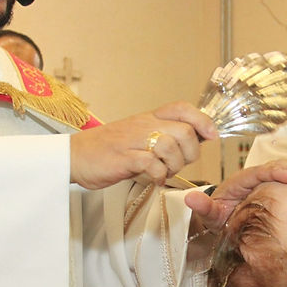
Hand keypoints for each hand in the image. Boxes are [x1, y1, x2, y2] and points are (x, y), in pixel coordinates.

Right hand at [70, 101, 216, 188]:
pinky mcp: (123, 158)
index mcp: (148, 118)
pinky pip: (152, 164)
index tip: (211, 135)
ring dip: (174, 165)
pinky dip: (158, 175)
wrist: (75, 156)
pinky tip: (153, 178)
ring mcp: (133, 141)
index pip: (182, 108)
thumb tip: (197, 138)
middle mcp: (143, 125)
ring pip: (171, 147)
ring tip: (163, 171)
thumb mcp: (139, 135)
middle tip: (179, 163)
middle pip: (184, 131)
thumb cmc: (108, 149)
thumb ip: (164, 135)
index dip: (203, 120)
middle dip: (190, 152)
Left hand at [184, 149, 286, 230]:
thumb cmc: (219, 217)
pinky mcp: (276, 184)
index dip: (276, 172)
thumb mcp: (210, 215)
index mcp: (243, 180)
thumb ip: (203, 207)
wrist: (224, 219)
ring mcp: (267, 178)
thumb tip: (190, 198)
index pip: (261, 172)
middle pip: (278, 167)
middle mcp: (257, 176)